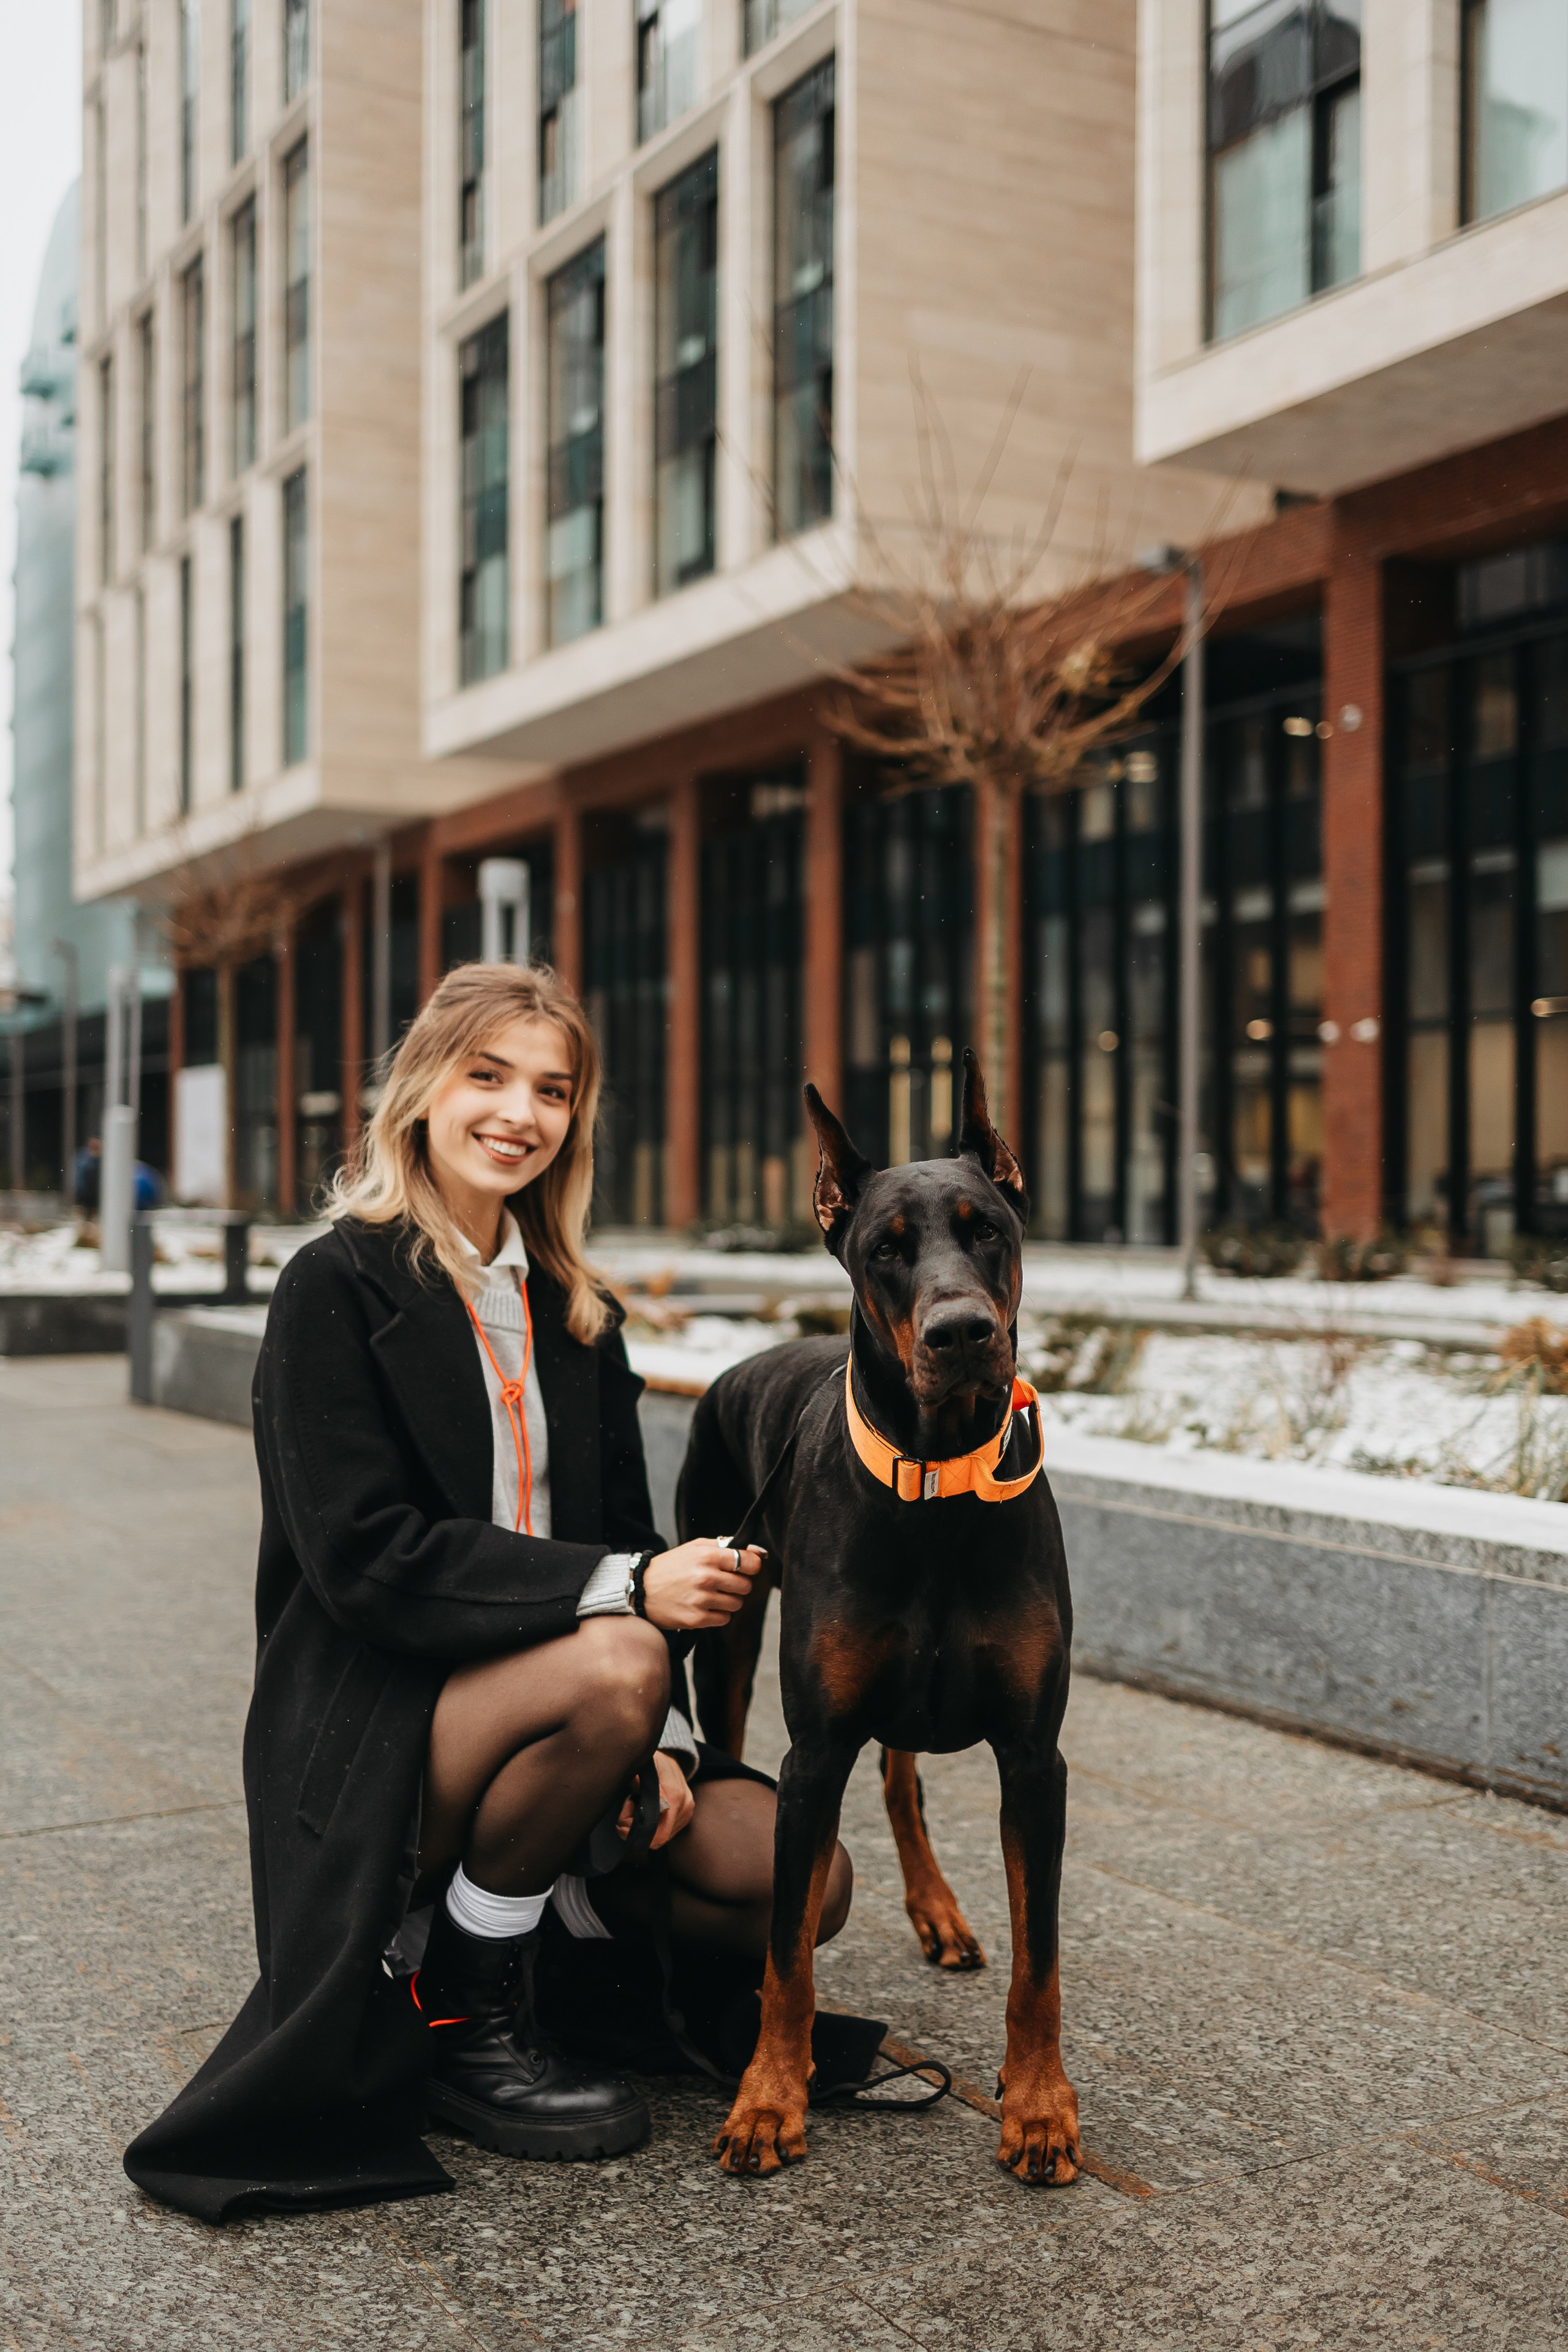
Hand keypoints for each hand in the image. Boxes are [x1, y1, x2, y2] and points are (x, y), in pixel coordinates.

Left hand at [617, 1750, 694, 1849]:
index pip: (655, 1831)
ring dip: (645, 1829)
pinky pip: (667, 1833)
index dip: (633, 1827)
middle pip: (657, 1839)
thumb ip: (637, 1779)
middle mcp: (684, 1807)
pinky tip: (648, 1813)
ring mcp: (687, 1813)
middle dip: (637, 1831)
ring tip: (637, 1810)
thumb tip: (632, 1788)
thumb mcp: (643, 1765)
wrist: (672, 1759)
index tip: (624, 1814)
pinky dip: (654, 1828)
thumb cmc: (655, 1762)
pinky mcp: (686, 1817)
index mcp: (673, 1795)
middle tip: (627, 1814)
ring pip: (662, 1838)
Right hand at [641, 1539, 766, 1631]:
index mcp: (707, 1556)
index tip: (746, 1568)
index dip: (751, 1566)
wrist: (640, 1590)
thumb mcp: (694, 1547)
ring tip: (710, 1595)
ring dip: (728, 1600)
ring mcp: (701, 1600)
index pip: (748, 1562)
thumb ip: (724, 1546)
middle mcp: (706, 1578)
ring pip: (737, 1604)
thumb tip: (756, 1553)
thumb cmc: (670, 1567)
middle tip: (723, 1583)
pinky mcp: (696, 1620)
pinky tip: (703, 1607)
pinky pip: (724, 1618)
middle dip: (738, 1585)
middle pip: (746, 1586)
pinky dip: (717, 1614)